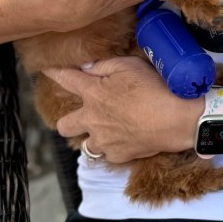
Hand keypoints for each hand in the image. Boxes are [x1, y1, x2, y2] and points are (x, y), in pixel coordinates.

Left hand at [43, 56, 199, 161]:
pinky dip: (114, 148)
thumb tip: (87, 67)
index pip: (65, 80)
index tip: (46, 69)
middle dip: (67, 121)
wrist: (176, 119)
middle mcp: (92, 120)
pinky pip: (108, 154)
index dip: (53, 72)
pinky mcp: (119, 156)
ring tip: (107, 131)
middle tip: (83, 115)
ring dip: (93, 137)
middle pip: (64, 126)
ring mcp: (104, 141)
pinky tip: (127, 139)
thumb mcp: (130, 66)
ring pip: (86, 145)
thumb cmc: (155, 88)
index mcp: (93, 94)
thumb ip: (104, 66)